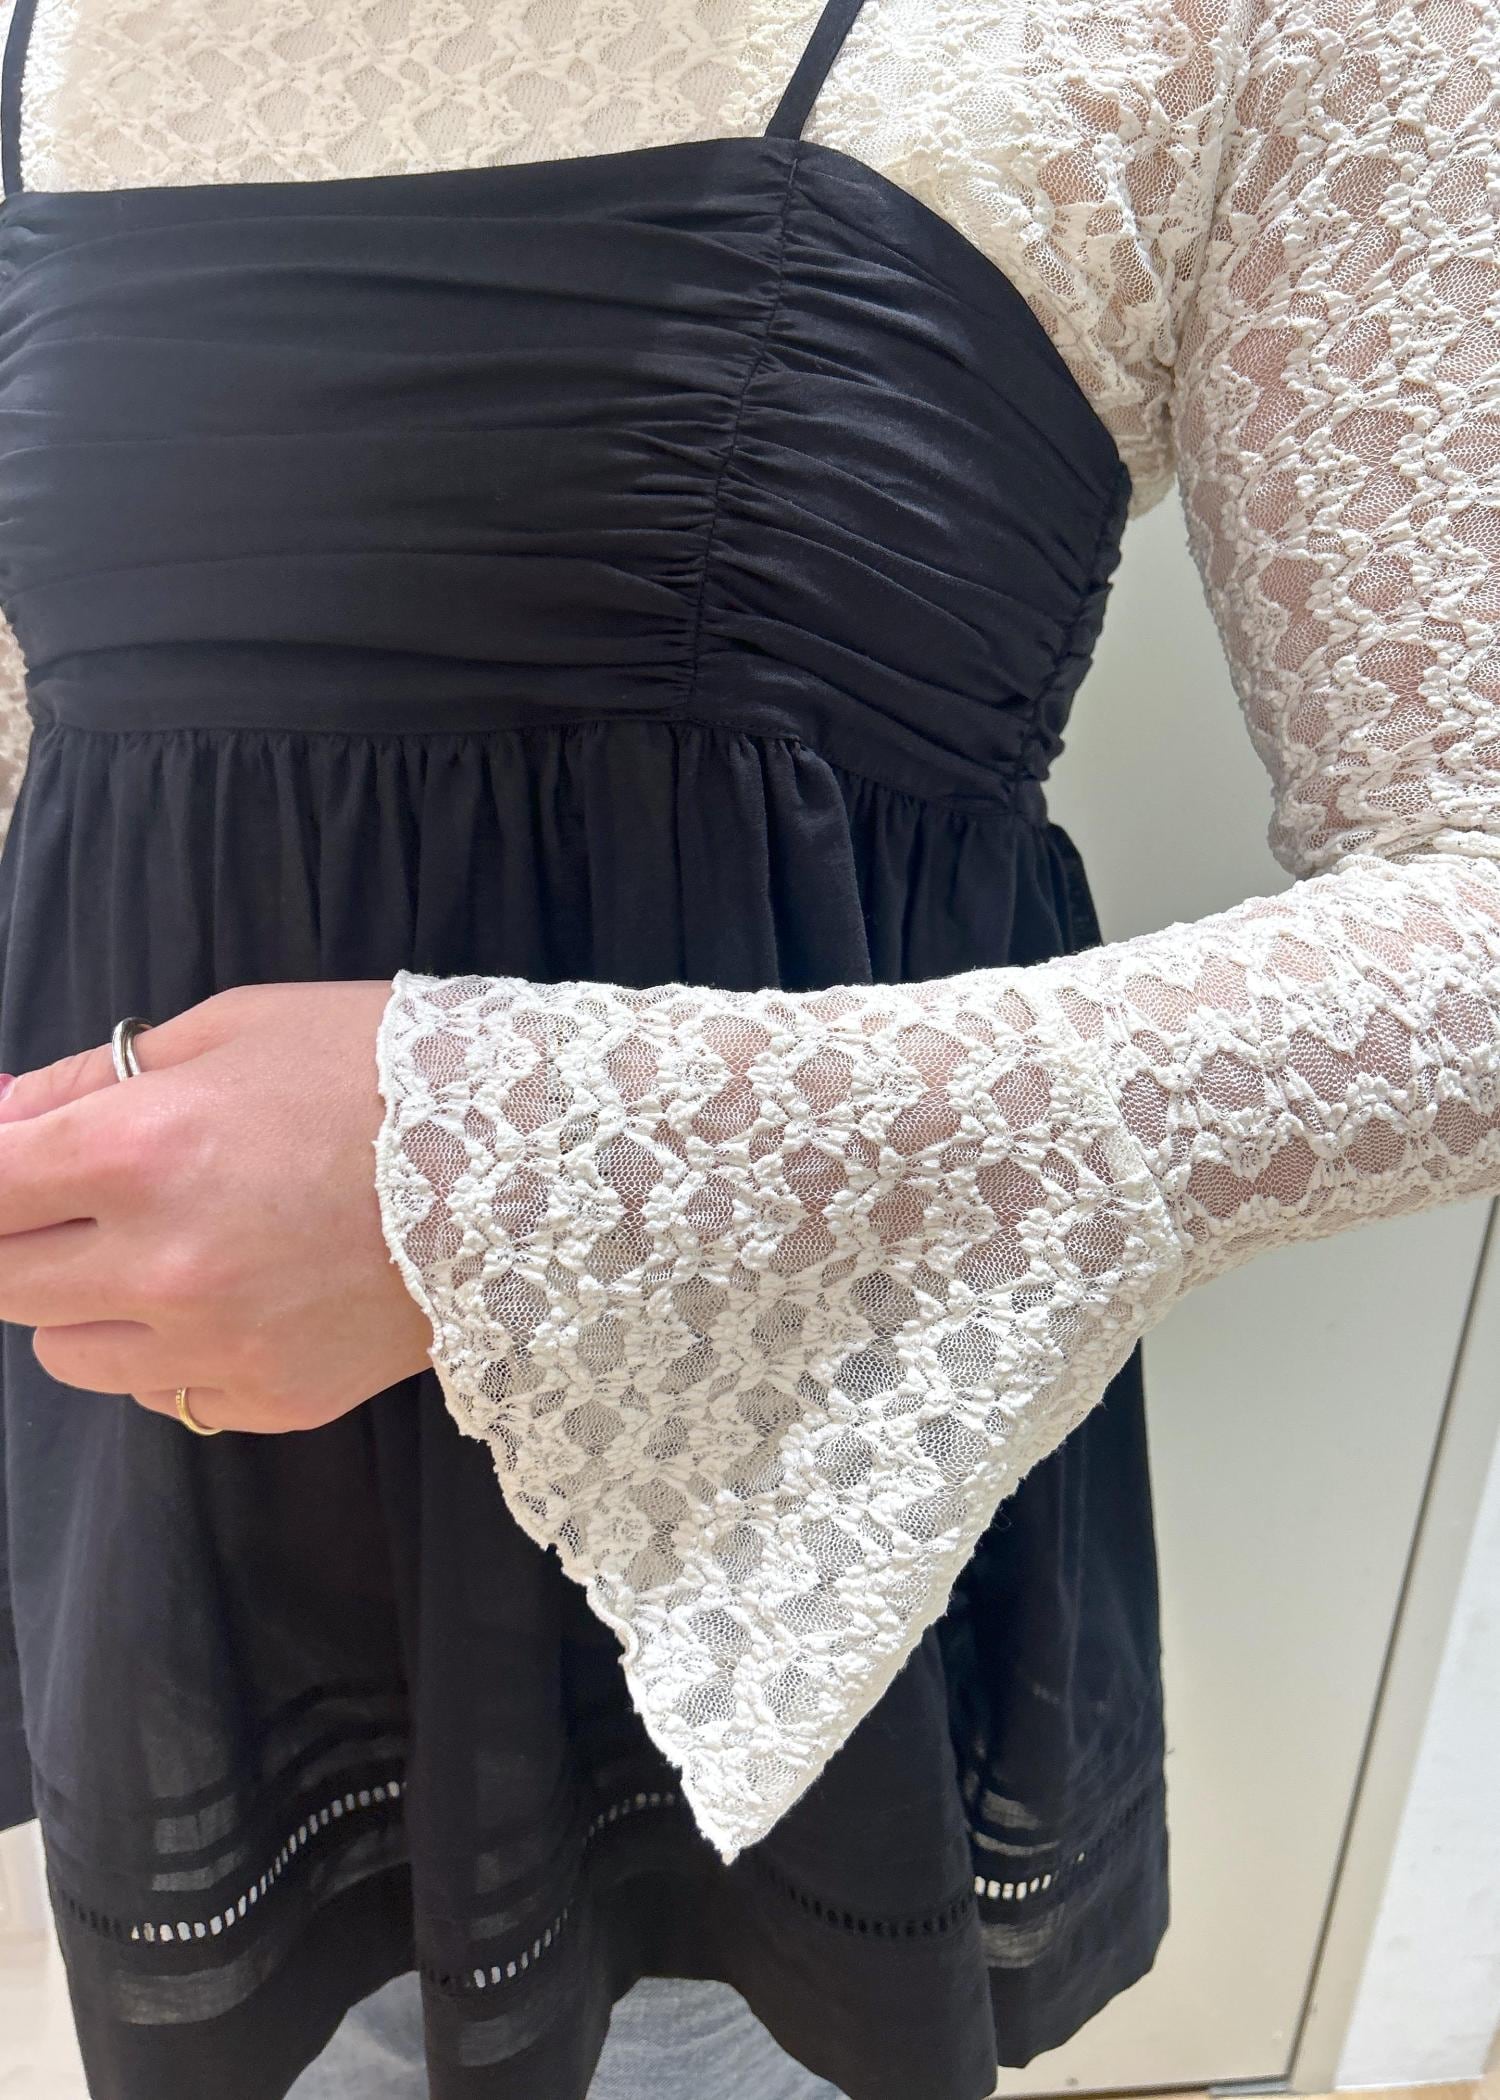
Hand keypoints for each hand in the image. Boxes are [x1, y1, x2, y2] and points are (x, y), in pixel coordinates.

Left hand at [0, 981, 433, 1432]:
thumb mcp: (233, 1028)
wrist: (533, 1163)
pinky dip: (174, 1352)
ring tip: (169, 1248)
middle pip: (0, 1282)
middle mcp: (162, 1264)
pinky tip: (241, 1294)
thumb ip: (93, 1077)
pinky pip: (166, 1394)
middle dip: (20, 1235)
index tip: (14, 1163)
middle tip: (80, 1198)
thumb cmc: (381, 1070)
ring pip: (66, 1354)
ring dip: (85, 1303)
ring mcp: (217, 1346)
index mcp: (140, 1151)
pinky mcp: (273, 1400)